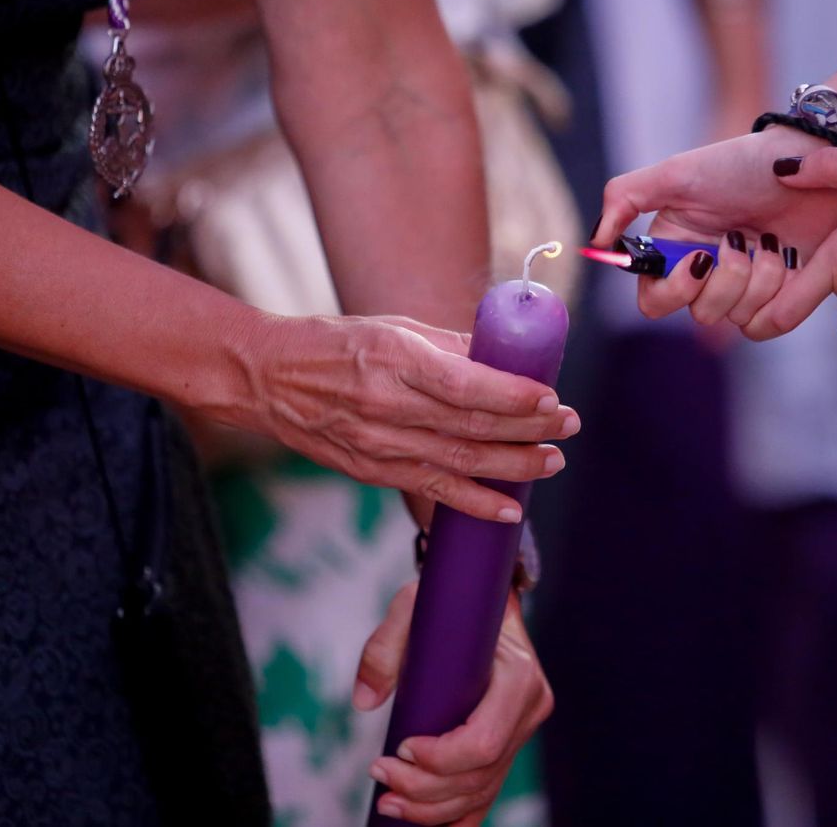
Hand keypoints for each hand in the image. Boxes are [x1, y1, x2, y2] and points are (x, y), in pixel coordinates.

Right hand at [235, 314, 578, 522]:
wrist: (267, 380)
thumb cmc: (335, 344)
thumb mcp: (393, 328)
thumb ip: (451, 345)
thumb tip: (507, 356)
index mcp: (394, 359)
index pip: (467, 385)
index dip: (515, 397)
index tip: (552, 398)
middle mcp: (386, 406)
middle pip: (472, 426)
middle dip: (529, 430)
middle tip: (569, 427)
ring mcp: (378, 444)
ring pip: (459, 463)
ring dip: (512, 467)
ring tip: (552, 462)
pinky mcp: (372, 472)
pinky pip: (432, 491)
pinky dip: (474, 503)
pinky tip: (509, 509)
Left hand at [355, 584, 551, 826]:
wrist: (480, 604)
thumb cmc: (450, 602)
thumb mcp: (415, 605)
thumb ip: (385, 646)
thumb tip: (364, 700)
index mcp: (520, 674)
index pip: (485, 741)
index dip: (441, 758)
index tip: (401, 747)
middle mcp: (529, 708)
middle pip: (480, 774)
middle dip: (426, 788)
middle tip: (380, 774)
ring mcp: (521, 732)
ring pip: (480, 791)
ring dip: (432, 809)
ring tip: (388, 800)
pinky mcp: (508, 746)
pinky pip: (485, 795)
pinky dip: (455, 818)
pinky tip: (422, 822)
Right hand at [591, 127, 836, 323]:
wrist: (812, 164)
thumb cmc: (742, 164)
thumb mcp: (676, 172)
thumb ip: (624, 198)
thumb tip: (593, 243)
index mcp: (676, 250)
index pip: (654, 301)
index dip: (674, 289)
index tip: (698, 258)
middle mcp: (707, 275)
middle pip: (699, 314)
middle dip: (725, 280)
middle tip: (741, 239)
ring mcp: (746, 289)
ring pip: (737, 320)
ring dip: (759, 277)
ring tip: (772, 241)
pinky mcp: (784, 297)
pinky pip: (770, 324)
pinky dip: (781, 293)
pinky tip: (789, 257)